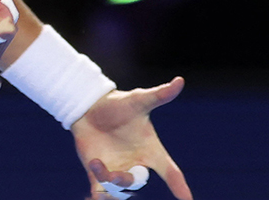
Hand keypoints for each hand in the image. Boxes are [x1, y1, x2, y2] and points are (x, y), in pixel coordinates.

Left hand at [71, 76, 192, 199]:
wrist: (89, 106)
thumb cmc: (118, 104)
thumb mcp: (139, 100)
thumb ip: (159, 95)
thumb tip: (180, 81)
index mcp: (150, 150)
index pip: (170, 172)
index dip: (180, 187)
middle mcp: (135, 163)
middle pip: (137, 182)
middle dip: (126, 181)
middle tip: (113, 172)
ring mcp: (116, 169)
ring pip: (118, 190)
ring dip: (109, 184)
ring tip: (96, 164)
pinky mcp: (97, 172)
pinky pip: (100, 191)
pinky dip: (97, 196)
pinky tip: (92, 195)